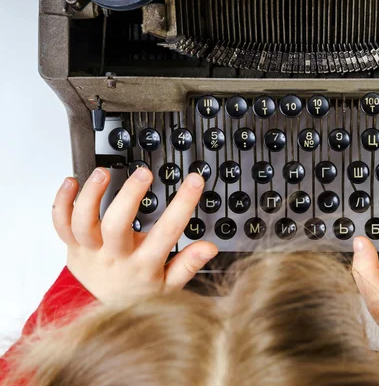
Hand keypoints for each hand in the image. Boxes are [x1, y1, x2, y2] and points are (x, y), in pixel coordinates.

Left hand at [52, 167, 217, 302]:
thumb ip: (188, 265)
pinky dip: (62, 201)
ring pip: (83, 223)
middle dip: (130, 196)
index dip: (183, 204)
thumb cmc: (139, 294)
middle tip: (144, 173)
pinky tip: (71, 182)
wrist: (105, 313)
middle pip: (116, 226)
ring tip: (104, 173)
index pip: (167, 233)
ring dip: (91, 195)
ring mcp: (90, 252)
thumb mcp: (170, 285)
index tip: (194, 182)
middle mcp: (114, 258)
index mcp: (143, 265)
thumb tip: (209, 248)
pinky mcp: (72, 247)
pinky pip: (60, 224)